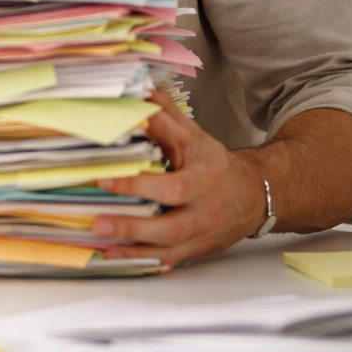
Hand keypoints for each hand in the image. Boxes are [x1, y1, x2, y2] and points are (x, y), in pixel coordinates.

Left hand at [90, 90, 266, 268]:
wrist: (254, 197)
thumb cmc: (215, 165)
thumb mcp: (194, 137)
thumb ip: (166, 116)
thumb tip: (141, 89)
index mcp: (202, 177)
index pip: (171, 183)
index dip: (139, 182)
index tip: (104, 177)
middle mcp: (203, 209)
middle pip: (171, 224)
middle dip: (133, 224)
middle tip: (97, 221)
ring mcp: (200, 233)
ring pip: (168, 247)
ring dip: (133, 247)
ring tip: (101, 240)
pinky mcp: (196, 250)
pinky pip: (168, 260)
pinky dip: (143, 261)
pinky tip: (116, 257)